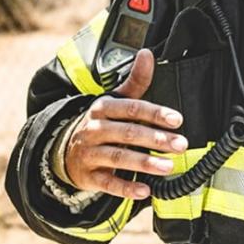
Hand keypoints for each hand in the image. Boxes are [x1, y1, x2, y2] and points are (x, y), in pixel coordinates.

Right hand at [65, 49, 187, 199]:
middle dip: (156, 139)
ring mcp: (89, 153)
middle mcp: (94, 129)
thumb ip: (135, 81)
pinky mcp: (87, 176)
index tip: (177, 120)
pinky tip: (145, 190)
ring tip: (169, 166)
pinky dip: (126, 188)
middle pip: (128, 133)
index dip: (155, 114)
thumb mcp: (114, 100)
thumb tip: (147, 53)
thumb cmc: (100, 122)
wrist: (63, 150)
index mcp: (103, 108)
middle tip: (181, 144)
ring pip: (118, 157)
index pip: (131, 109)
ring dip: (145, 163)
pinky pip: (107, 183)